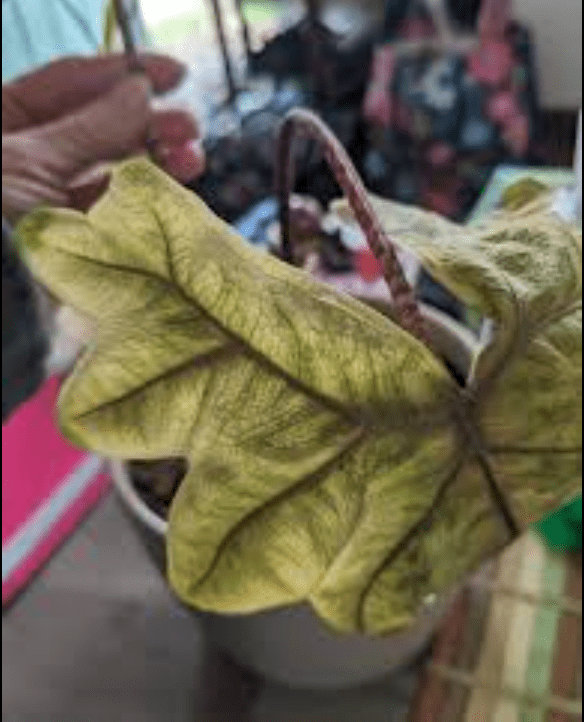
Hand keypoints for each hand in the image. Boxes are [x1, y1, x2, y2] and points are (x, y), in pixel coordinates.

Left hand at [2, 54, 205, 221]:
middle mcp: (27, 164)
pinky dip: (147, 203)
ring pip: (113, 174)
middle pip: (97, 129)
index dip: (121, 73)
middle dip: (147, 123)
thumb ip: (91, 128)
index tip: (175, 75)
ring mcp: (54, 207)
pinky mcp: (78, 247)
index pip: (67, 85)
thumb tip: (139, 92)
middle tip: (190, 126)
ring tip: (193, 158)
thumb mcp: (31, 163)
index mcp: (1, 128)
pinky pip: (118, 216)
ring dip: (156, 162)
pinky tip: (175, 193)